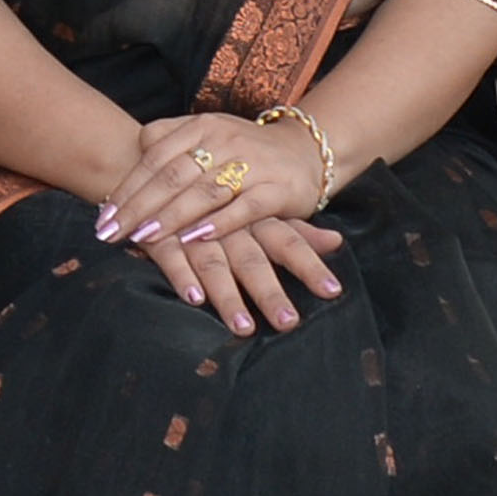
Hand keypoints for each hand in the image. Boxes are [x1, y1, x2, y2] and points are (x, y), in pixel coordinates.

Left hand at [94, 113, 322, 254]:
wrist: (306, 152)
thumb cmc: (242, 150)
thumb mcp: (205, 135)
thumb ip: (167, 140)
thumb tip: (130, 150)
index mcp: (200, 127)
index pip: (154, 158)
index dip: (126, 189)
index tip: (102, 217)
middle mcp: (225, 140)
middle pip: (172, 176)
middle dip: (138, 208)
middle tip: (111, 233)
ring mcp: (253, 163)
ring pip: (204, 192)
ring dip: (171, 217)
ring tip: (143, 238)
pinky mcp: (279, 188)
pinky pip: (246, 207)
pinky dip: (220, 224)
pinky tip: (195, 239)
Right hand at [122, 208, 343, 335]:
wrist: (159, 167)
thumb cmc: (220, 198)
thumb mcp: (260, 210)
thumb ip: (296, 229)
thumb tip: (337, 241)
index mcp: (255, 218)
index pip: (288, 243)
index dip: (309, 265)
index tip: (332, 291)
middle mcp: (228, 225)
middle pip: (252, 261)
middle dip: (270, 293)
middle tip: (288, 323)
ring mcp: (193, 230)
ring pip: (214, 264)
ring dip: (228, 296)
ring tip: (244, 328)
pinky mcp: (160, 236)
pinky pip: (171, 258)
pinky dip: (182, 277)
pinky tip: (195, 299)